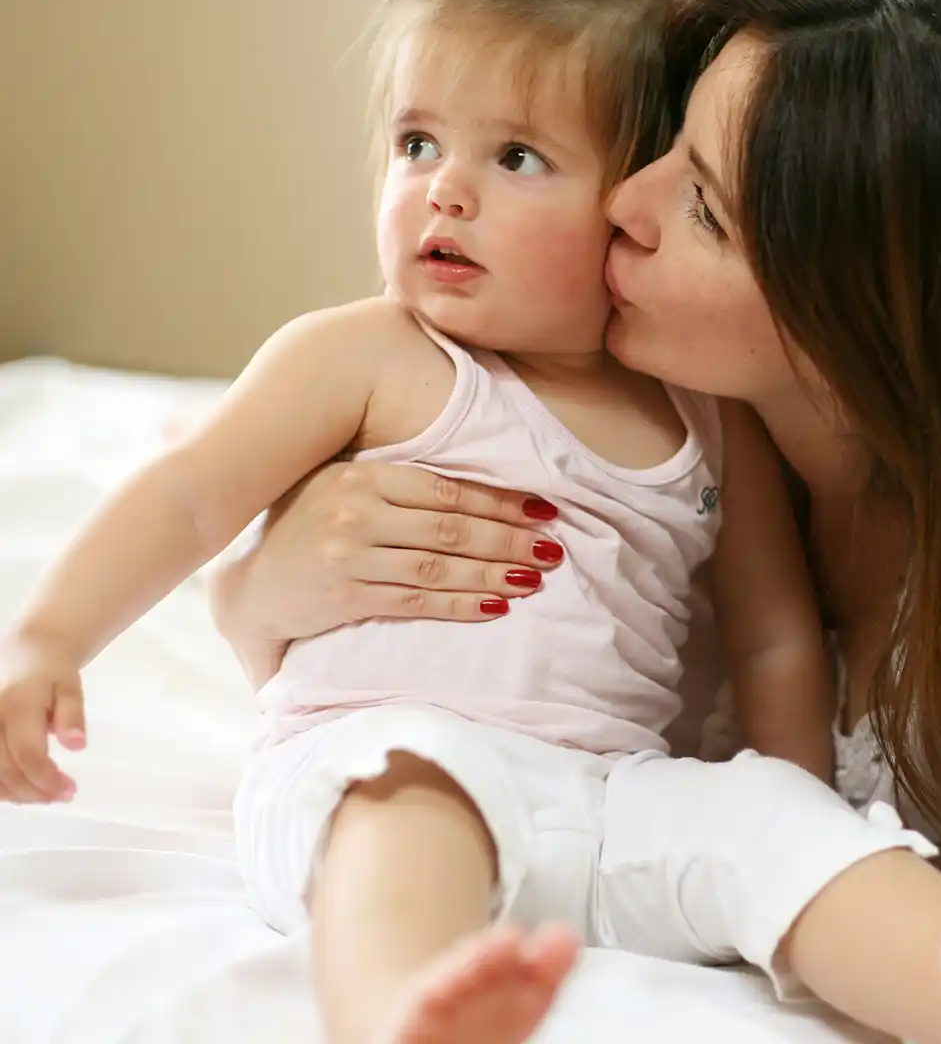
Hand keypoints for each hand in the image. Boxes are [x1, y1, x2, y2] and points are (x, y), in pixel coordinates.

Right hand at [0, 637, 84, 802]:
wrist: (21, 654)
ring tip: (46, 794)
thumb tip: (77, 745)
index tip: (70, 790)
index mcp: (17, 706)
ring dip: (17, 794)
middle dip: (35, 791)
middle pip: (5, 771)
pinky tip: (24, 789)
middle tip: (63, 795)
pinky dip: (2, 786)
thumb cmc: (50, 673)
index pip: (28, 754)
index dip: (47, 779)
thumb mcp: (70, 686)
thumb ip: (72, 714)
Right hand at [209, 461, 564, 645]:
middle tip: (553, 548)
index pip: (448, 488)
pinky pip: (417, 601)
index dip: (500, 500)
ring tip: (537, 577)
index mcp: (362, 475)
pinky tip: (497, 605)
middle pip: (452, 527)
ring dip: (495, 573)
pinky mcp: (345, 595)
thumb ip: (398, 484)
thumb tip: (478, 492)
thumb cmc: (308, 531)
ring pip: (440, 565)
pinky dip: (462, 604)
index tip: (543, 509)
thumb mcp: (344, 488)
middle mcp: (357, 510)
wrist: (248, 586)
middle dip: (509, 538)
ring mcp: (351, 555)